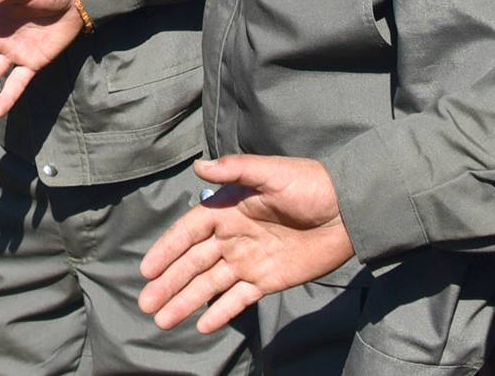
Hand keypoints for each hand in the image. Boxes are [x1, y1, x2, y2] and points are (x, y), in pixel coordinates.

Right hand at [138, 155, 353, 333]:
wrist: (349, 211)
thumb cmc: (310, 185)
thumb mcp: (272, 172)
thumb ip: (236, 171)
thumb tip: (200, 167)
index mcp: (228, 210)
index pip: (188, 233)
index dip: (167, 250)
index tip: (147, 270)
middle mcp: (232, 237)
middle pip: (193, 264)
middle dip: (168, 283)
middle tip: (145, 304)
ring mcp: (248, 261)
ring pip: (209, 285)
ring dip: (186, 302)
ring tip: (162, 320)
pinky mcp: (267, 280)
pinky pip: (239, 299)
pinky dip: (221, 312)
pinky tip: (202, 326)